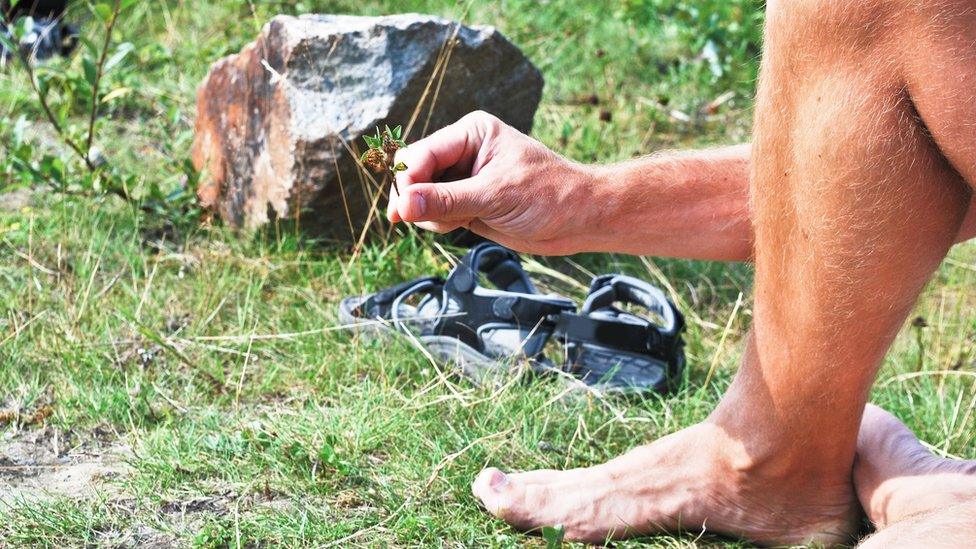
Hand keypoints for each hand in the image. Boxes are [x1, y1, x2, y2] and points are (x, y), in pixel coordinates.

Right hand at [387, 111, 596, 254]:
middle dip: (417, 197)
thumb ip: (447, 201)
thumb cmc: (550, 195)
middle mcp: (463, 152)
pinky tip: (465, 224)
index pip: (422, 153)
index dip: (409, 180)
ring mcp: (463, 178)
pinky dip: (440, 222)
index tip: (402, 209)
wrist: (579, 220)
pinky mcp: (466, 202)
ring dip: (431, 213)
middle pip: (415, 172)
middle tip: (430, 218)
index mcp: (471, 133)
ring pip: (421, 195)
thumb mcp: (496, 196)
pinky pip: (435, 212)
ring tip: (462, 220)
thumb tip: (404, 205)